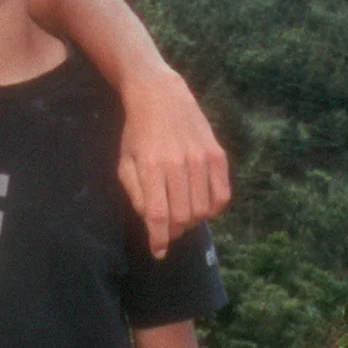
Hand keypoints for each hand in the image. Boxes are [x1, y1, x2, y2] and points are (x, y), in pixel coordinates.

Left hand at [117, 66, 228, 259]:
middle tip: (169, 228)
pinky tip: (202, 206)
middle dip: (174, 230)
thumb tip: (153, 225)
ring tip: (183, 215)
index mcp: (151, 167)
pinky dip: (213, 209)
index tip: (158, 251)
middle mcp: (178, 164)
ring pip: (202, 209)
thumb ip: (137, 195)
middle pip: (183, 216)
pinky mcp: (217, 154)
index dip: (158, 238)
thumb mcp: (125, 162)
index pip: (158, 214)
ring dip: (192, 221)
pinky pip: (222, 195)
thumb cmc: (137, 133)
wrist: (159, 95)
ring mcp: (200, 158)